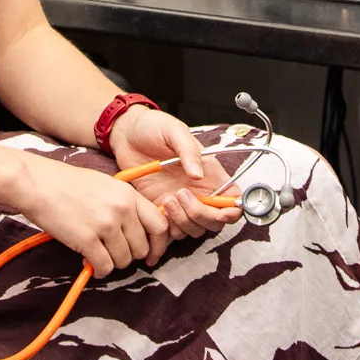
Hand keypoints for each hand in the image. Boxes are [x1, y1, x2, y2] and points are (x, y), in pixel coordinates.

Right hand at [13, 153, 169, 279]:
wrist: (38, 183)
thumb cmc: (67, 183)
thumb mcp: (105, 185)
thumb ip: (124, 205)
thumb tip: (135, 232)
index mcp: (129, 194)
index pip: (160, 225)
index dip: (158, 244)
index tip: (150, 254)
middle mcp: (122, 209)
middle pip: (142, 247)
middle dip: (129, 255)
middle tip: (114, 253)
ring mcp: (106, 225)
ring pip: (124, 260)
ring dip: (112, 263)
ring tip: (98, 254)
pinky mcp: (88, 240)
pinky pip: (104, 267)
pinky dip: (98, 270)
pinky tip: (88, 262)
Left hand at [109, 105, 242, 240]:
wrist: (125, 134)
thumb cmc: (153, 127)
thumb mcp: (174, 131)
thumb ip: (189, 151)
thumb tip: (199, 175)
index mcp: (210, 173)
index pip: (233, 199)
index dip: (233, 211)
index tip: (221, 213)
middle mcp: (199, 192)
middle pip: (215, 221)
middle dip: (201, 216)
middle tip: (181, 195)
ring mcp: (180, 204)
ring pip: (194, 230)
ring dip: (183, 221)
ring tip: (167, 199)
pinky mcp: (161, 211)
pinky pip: (171, 231)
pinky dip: (168, 228)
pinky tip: (157, 208)